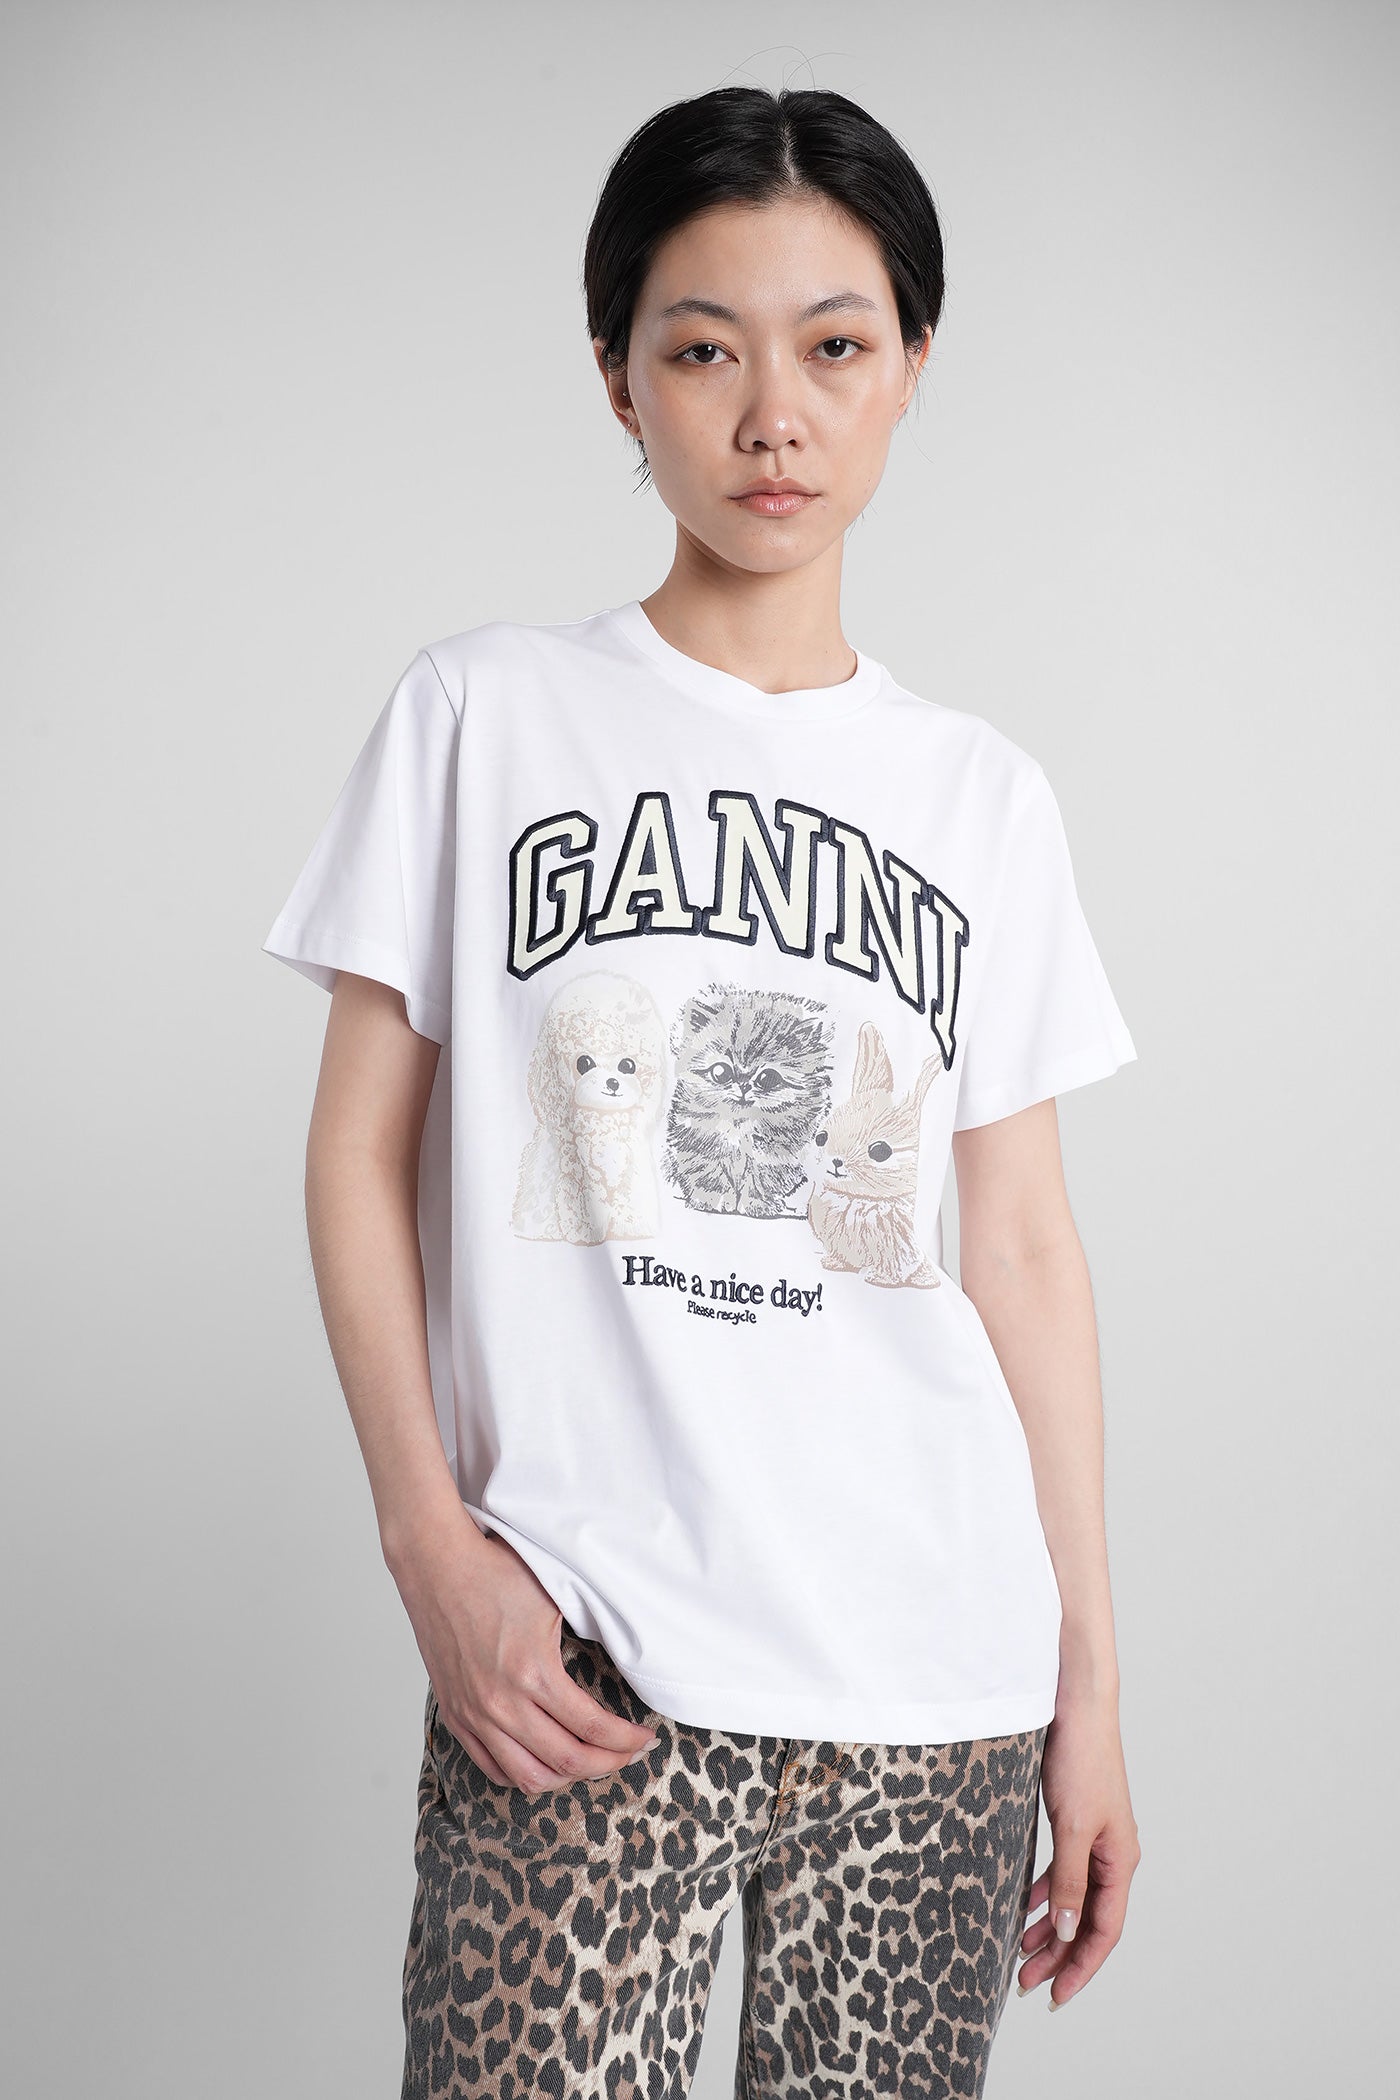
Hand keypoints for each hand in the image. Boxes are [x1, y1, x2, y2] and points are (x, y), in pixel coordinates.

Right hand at [391, 1515, 658, 1796]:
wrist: (436, 1563)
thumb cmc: (495, 1572)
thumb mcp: (553, 1599)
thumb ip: (584, 1634)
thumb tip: (623, 1658)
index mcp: (532, 1672)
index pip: (592, 1728)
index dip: (627, 1741)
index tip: (646, 1738)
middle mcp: (502, 1703)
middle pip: (568, 1762)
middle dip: (609, 1763)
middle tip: (629, 1753)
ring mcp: (475, 1714)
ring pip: (529, 1777)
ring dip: (568, 1778)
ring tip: (591, 1762)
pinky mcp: (456, 1715)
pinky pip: (493, 1768)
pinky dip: (525, 1775)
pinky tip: (546, 1762)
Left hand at [1015, 1693, 1140, 2009]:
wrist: (1076, 1705)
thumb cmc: (1080, 1759)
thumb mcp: (1072, 1826)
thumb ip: (1069, 1880)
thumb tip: (1064, 1931)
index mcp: (1120, 1861)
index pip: (1103, 1930)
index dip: (1081, 1966)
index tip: (1056, 1995)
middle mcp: (1113, 1855)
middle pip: (1087, 1920)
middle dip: (1059, 1955)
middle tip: (1026, 1984)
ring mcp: (1095, 1838)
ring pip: (1073, 1898)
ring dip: (1048, 1928)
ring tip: (1019, 1955)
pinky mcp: (1076, 1821)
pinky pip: (1062, 1872)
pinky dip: (1043, 1894)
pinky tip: (1022, 1907)